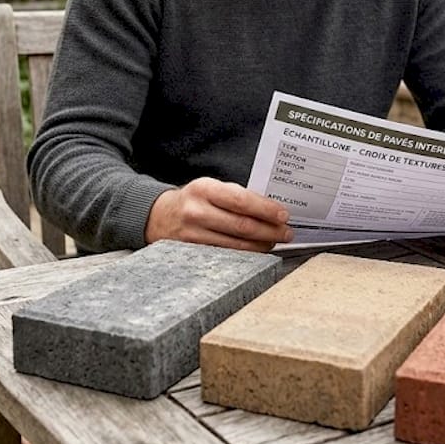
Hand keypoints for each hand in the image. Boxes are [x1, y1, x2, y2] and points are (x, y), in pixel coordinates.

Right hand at [145, 177, 293, 251]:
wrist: (159, 216)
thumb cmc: (193, 200)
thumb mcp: (211, 188)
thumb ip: (237, 196)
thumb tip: (271, 209)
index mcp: (204, 189)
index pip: (241, 201)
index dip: (266, 209)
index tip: (283, 215)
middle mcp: (196, 211)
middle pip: (242, 226)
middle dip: (270, 231)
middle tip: (286, 233)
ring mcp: (193, 234)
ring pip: (236, 245)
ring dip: (261, 245)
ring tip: (274, 242)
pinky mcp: (192, 252)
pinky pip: (226, 255)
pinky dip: (246, 255)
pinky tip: (256, 251)